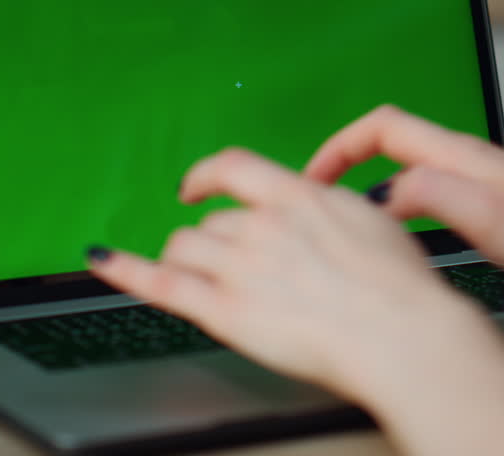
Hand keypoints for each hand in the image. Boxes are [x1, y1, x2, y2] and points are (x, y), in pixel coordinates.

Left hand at [87, 147, 503, 402]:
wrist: (401, 334)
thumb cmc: (402, 289)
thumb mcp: (373, 223)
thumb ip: (332, 211)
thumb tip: (324, 208)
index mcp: (299, 197)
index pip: (234, 168)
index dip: (207, 173)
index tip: (197, 182)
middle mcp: (262, 225)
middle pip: (211, 220)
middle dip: (215, 240)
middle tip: (232, 265)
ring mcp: (240, 267)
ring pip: (186, 246)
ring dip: (189, 259)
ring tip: (205, 279)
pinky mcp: (226, 311)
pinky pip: (161, 283)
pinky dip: (125, 270)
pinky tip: (102, 261)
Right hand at [305, 105, 503, 300]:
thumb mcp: (490, 219)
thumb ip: (431, 196)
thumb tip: (382, 195)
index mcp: (459, 154)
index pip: (381, 126)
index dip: (339, 146)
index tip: (314, 180)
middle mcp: (466, 158)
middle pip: (389, 142)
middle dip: (346, 165)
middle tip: (322, 203)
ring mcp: (479, 179)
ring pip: (408, 170)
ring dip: (373, 188)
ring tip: (353, 225)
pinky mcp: (492, 203)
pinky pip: (429, 193)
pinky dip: (402, 209)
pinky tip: (407, 243)